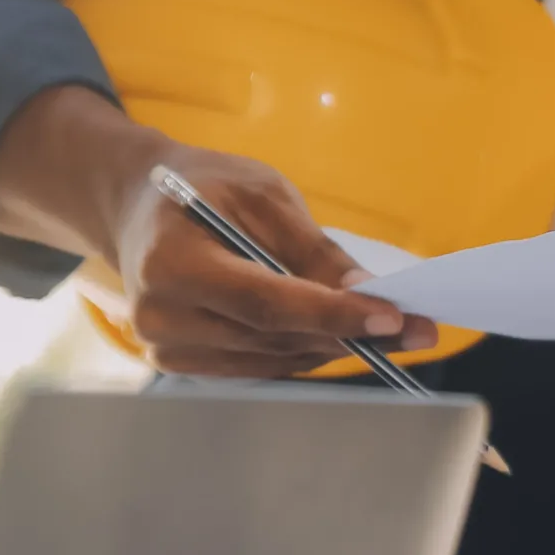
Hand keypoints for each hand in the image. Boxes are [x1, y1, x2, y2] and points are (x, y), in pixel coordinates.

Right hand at [0, 85, 435, 378]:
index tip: (392, 316)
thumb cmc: (203, 187)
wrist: (137, 207)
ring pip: (275, 359)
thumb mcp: (260, 193)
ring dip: (336, 347)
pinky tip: (341, 336)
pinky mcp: (182, 364)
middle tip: (417, 328)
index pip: (266, 302)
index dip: (332, 314)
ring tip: (391, 332)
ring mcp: (168, 348)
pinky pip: (261, 366)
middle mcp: (161, 316)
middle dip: (352, 334)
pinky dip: (306, 351)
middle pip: (275, 338)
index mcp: (170, 263)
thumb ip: (313, 248)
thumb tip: (368, 293)